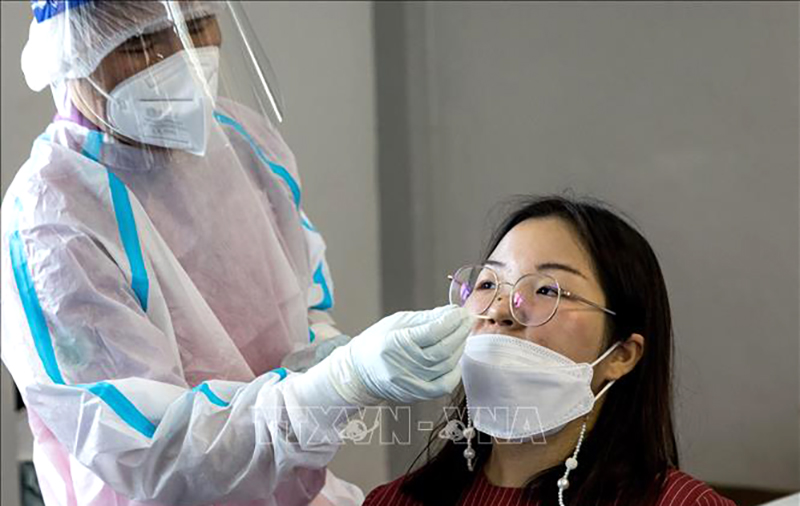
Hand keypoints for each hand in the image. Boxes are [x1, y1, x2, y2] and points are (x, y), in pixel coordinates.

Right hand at [331, 305, 472, 404]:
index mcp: (394, 344)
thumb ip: (425, 318)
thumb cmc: (376, 343)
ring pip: (445, 366)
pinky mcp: (416, 395)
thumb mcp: (396, 322)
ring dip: (459, 348)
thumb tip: (450, 312)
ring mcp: (410, 383)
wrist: (359, 371)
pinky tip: (457, 359)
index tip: (460, 312)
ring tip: (462, 334)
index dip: (450, 321)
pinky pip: (443, 386)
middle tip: (466, 320)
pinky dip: (455, 372)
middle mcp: (402, 366)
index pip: (431, 332)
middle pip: (442, 350)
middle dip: (459, 332)